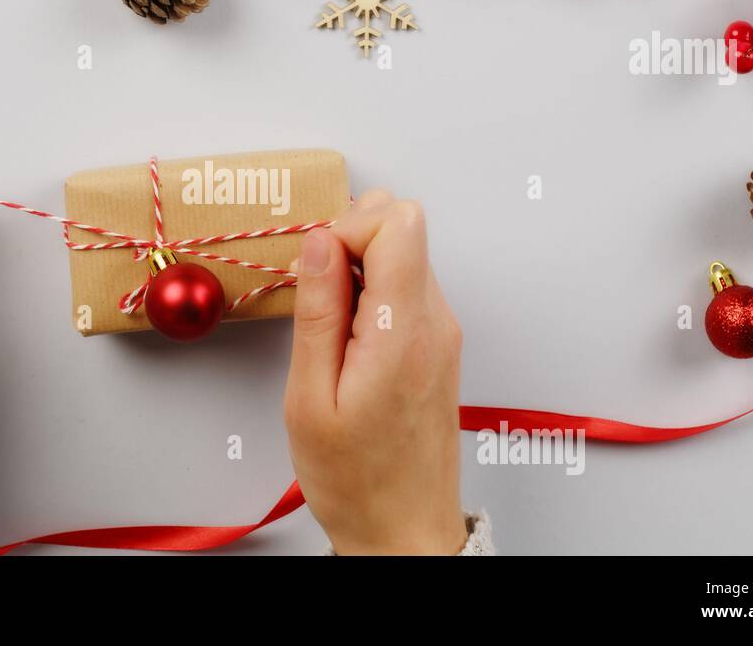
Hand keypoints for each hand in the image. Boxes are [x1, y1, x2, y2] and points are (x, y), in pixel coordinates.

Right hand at [284, 191, 465, 554]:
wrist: (404, 531)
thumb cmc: (355, 480)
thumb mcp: (310, 399)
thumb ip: (318, 312)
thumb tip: (318, 243)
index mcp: (403, 331)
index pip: (398, 221)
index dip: (346, 228)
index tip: (313, 272)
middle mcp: (435, 322)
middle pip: (405, 226)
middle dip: (351, 238)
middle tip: (316, 292)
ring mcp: (442, 331)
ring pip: (405, 252)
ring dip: (359, 268)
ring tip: (328, 326)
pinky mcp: (438, 343)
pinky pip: (406, 287)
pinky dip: (372, 292)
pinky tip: (346, 339)